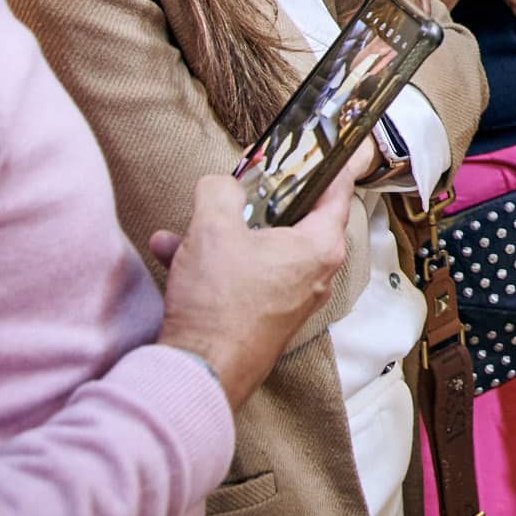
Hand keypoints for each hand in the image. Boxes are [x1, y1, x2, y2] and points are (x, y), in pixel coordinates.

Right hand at [152, 143, 364, 411]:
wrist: (200, 372)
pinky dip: (213, 264)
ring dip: (221, 235)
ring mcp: (291, 299)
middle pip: (296, 219)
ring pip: (259, 249)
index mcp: (319, 247)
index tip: (343, 144)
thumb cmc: (219, 303)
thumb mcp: (213, 228)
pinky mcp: (265, 317)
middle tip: (247, 180)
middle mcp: (314, 274)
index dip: (336, 162)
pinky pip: (243, 276)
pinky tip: (172, 253)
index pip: (337, 191)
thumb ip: (221, 192)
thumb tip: (222, 184)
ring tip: (185, 227)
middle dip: (261, 200)